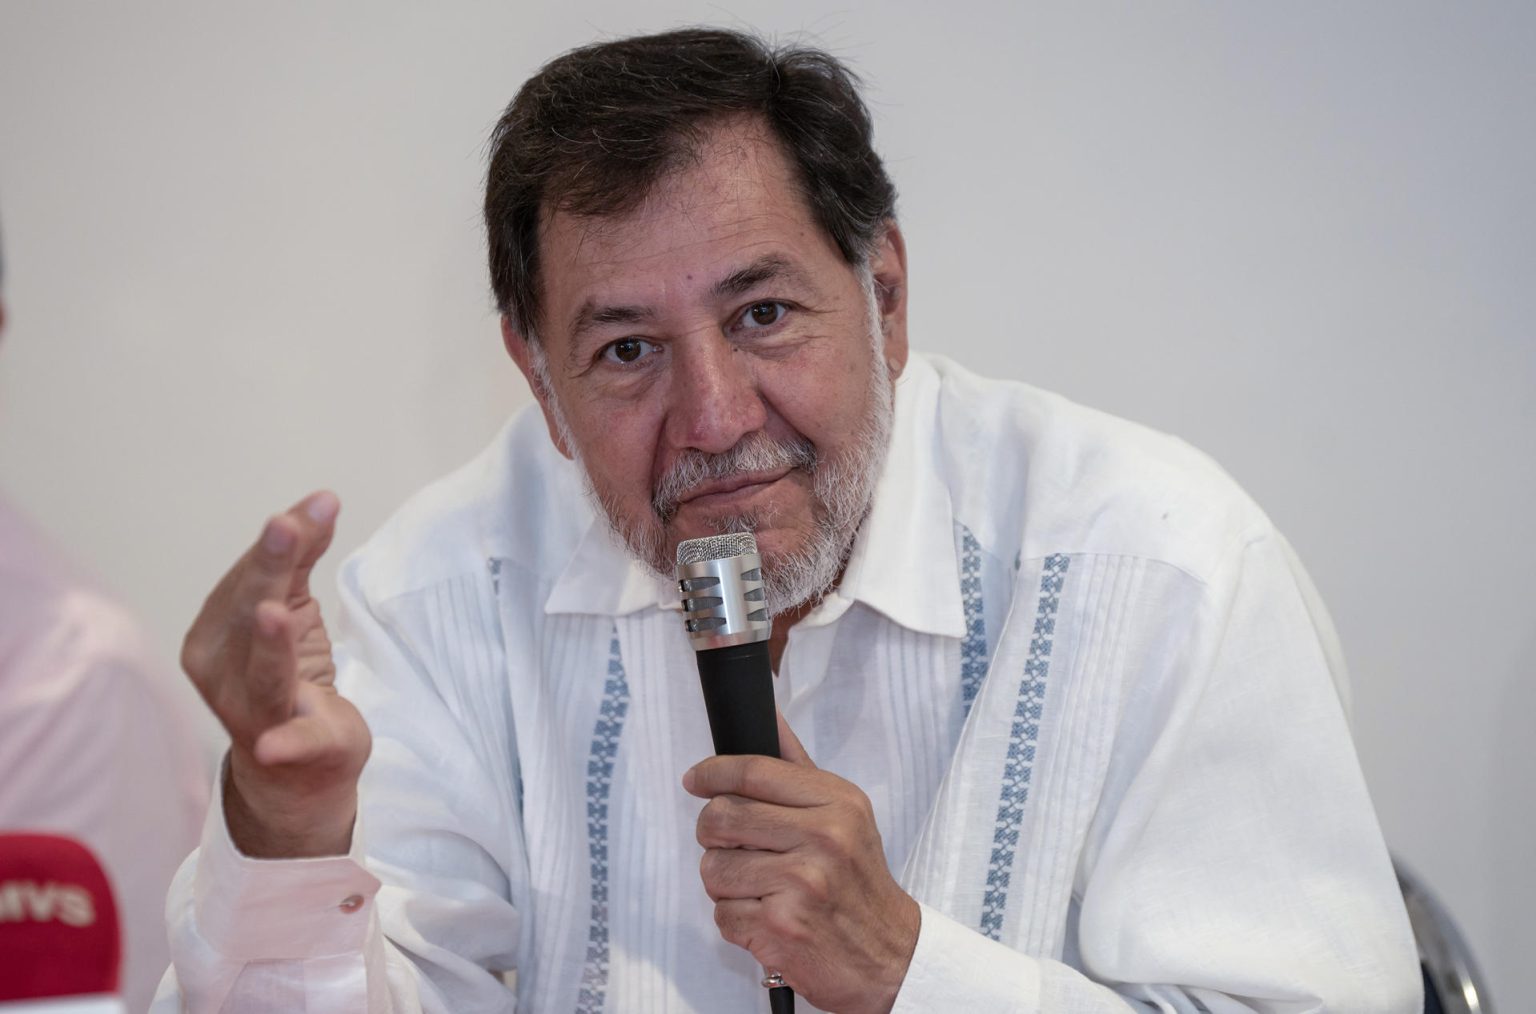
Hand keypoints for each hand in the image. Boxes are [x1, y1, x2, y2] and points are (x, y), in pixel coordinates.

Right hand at [181, 491, 369, 857]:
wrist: (294, 768)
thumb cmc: (286, 675)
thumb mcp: (296, 608)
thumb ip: (304, 559)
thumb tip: (321, 502)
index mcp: (216, 631)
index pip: (249, 577)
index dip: (282, 541)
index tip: (319, 504)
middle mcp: (221, 670)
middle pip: (248, 612)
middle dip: (268, 569)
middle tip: (286, 527)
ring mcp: (251, 711)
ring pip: (263, 672)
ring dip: (268, 644)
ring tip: (275, 613)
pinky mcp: (290, 750)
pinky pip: (289, 744)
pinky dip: (285, 742)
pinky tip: (277, 742)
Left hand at [684, 714, 920, 1013]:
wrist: (889, 955)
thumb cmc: (857, 882)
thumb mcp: (844, 814)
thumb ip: (798, 768)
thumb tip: (768, 716)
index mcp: (837, 803)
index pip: (754, 772)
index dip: (713, 773)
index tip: (695, 780)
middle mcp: (823, 838)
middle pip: (721, 817)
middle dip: (714, 835)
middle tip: (730, 845)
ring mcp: (802, 884)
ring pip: (713, 868)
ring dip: (724, 883)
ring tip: (757, 887)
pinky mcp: (781, 928)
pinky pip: (721, 914)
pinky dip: (735, 919)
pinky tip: (765, 917)